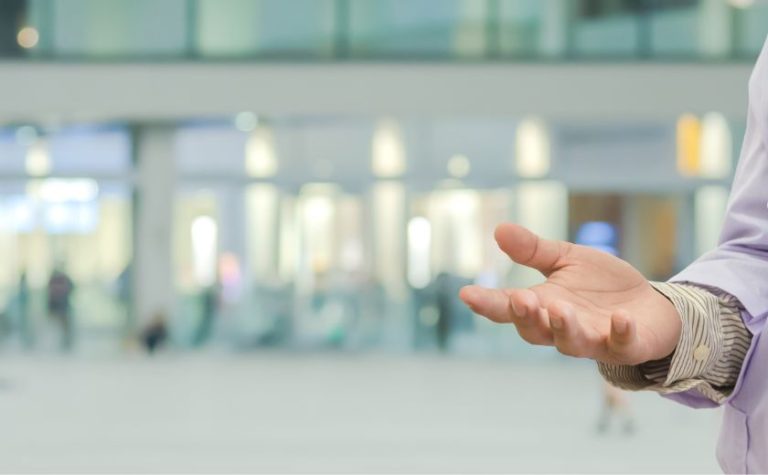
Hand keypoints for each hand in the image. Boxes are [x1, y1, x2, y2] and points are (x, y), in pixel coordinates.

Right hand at [459, 223, 681, 364]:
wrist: (652, 306)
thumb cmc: (603, 286)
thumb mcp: (566, 260)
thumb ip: (534, 250)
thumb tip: (498, 229)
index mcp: (543, 306)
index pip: (508, 308)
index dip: (487, 303)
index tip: (467, 294)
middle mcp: (561, 328)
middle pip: (534, 331)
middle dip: (526, 317)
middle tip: (520, 299)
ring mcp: (593, 340)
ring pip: (571, 343)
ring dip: (565, 327)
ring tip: (561, 309)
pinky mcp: (626, 345)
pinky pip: (621, 345)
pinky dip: (620, 333)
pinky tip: (619, 318)